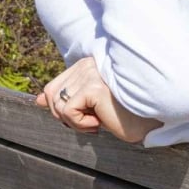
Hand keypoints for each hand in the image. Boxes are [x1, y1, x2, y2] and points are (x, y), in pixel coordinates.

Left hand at [35, 57, 162, 143]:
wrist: (150, 121)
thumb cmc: (123, 114)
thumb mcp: (89, 107)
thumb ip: (65, 99)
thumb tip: (38, 101)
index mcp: (87, 64)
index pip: (54, 86)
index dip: (60, 108)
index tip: (85, 117)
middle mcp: (87, 64)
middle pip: (52, 95)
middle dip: (66, 116)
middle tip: (90, 122)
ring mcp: (90, 73)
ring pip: (58, 104)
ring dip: (75, 122)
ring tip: (97, 122)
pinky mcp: (93, 87)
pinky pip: (67, 112)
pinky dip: (80, 125)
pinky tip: (100, 123)